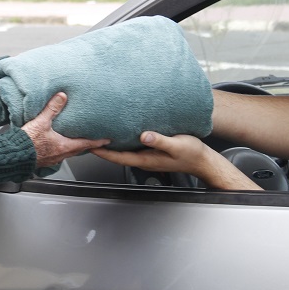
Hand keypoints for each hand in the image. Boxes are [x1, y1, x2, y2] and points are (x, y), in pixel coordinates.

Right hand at [22, 92, 109, 167]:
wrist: (13, 156)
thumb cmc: (28, 143)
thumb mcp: (41, 122)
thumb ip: (52, 109)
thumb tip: (62, 96)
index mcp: (64, 146)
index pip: (87, 144)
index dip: (98, 142)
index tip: (107, 140)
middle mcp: (61, 154)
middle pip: (79, 149)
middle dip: (87, 144)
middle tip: (94, 140)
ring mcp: (53, 158)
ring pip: (68, 152)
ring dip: (74, 147)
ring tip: (77, 140)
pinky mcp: (44, 159)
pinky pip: (58, 154)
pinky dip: (62, 148)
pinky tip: (57, 143)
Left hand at [93, 132, 259, 189]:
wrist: (202, 159)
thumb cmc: (191, 153)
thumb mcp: (177, 145)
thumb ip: (160, 140)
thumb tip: (144, 135)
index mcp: (146, 159)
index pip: (118, 156)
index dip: (102, 151)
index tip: (88, 143)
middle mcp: (143, 157)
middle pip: (116, 153)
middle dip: (101, 146)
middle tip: (86, 134)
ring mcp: (146, 154)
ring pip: (123, 148)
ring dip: (110, 141)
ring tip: (97, 130)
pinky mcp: (151, 148)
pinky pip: (132, 144)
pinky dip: (122, 138)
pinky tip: (118, 129)